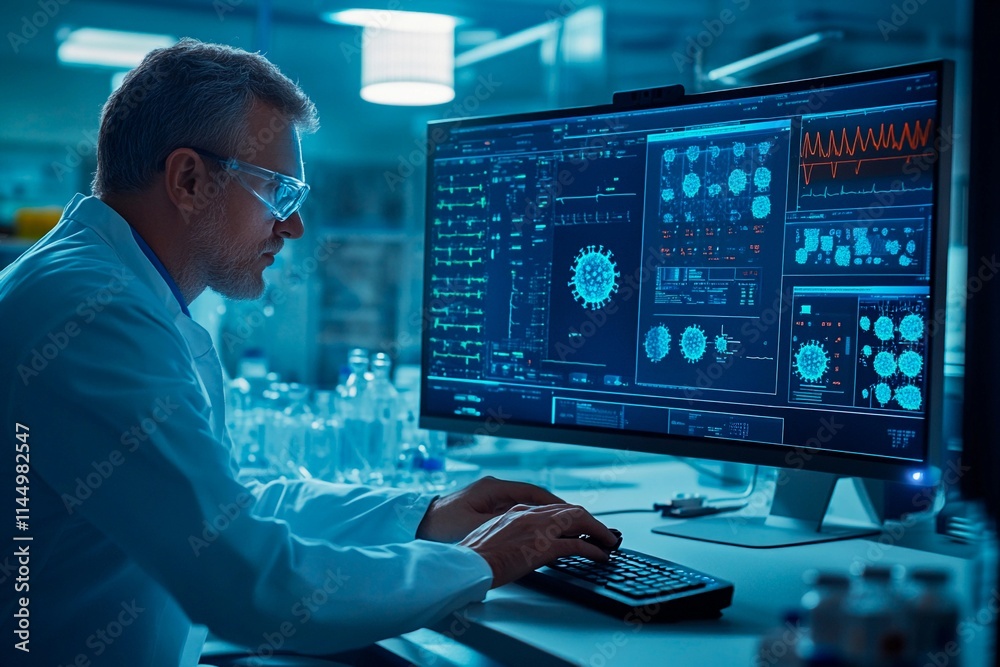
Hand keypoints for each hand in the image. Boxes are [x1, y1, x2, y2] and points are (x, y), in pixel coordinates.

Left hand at [416, 475, 566, 542]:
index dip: (556, 503)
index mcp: (493, 488)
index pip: (534, 492)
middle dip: (554, 509)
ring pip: (524, 504)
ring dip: (541, 515)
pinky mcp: (482, 508)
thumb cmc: (441, 525)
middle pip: (532, 497)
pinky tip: (535, 532)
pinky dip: (527, 520)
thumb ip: (504, 522)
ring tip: (560, 528)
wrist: (417, 524)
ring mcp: (488, 498)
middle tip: (574, 521)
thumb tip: (531, 523)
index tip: (574, 513)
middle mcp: (493, 489)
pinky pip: (513, 511)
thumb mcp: (476, 525)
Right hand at [457, 503, 618, 587]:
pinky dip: (593, 549)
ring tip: (609, 541)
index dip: (571, 516)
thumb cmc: (474, 556)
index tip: (581, 524)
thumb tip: (522, 543)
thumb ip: (511, 534)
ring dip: (598, 530)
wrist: (467, 563)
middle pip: (571, 510)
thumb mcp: (493, 536)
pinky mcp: (544, 546)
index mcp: (517, 510)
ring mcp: (538, 528)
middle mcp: (530, 513)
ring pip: (579, 520)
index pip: (553, 508)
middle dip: (590, 520)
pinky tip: (601, 556)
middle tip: (602, 532)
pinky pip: (578, 544)